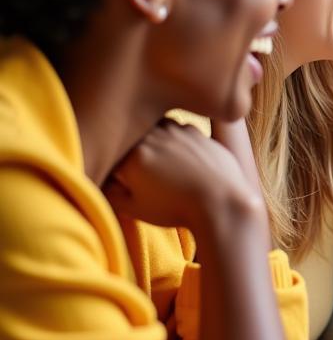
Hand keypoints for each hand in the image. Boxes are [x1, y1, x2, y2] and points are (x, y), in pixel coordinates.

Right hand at [104, 120, 261, 232]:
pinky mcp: (198, 132)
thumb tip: (103, 179)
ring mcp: (177, 130)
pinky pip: (179, 133)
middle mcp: (153, 135)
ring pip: (156, 131)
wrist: (222, 202)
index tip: (123, 182)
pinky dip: (177, 144)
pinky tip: (184, 163)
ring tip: (166, 170)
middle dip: (134, 154)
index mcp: (132, 154)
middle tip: (147, 177)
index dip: (116, 170)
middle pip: (133, 138)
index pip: (111, 154)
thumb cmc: (176, 209)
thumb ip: (110, 192)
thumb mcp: (134, 208)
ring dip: (156, 144)